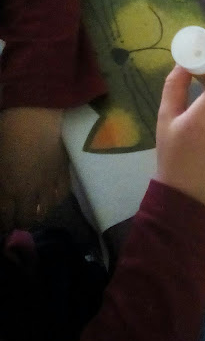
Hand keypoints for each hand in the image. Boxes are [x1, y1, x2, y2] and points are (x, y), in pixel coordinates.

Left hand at [0, 107, 70, 231]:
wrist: (37, 114)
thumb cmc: (8, 131)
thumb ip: (1, 179)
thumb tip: (2, 191)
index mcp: (7, 188)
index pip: (5, 217)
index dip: (3, 224)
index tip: (2, 226)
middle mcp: (29, 192)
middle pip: (26, 218)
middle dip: (19, 223)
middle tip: (16, 221)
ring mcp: (49, 184)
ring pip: (45, 211)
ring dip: (38, 215)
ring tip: (34, 213)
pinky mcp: (63, 173)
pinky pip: (62, 195)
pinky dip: (55, 201)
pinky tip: (51, 200)